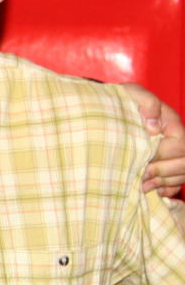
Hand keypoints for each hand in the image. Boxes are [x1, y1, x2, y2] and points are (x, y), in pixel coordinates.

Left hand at [121, 83, 184, 202]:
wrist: (107, 107)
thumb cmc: (120, 99)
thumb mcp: (133, 93)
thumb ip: (148, 103)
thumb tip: (154, 127)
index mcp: (171, 122)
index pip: (179, 144)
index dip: (165, 157)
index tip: (145, 164)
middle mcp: (174, 137)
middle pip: (184, 161)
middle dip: (165, 172)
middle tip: (143, 180)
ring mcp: (171, 151)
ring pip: (182, 172)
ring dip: (165, 182)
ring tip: (144, 187)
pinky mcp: (164, 162)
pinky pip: (176, 180)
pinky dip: (168, 188)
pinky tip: (154, 192)